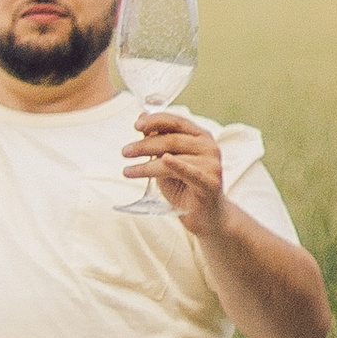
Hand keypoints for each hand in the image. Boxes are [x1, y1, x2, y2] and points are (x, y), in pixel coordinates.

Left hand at [125, 110, 225, 234]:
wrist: (206, 217)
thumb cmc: (185, 186)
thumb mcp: (168, 161)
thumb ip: (159, 142)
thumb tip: (142, 121)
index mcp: (200, 136)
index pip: (176, 121)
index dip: (155, 120)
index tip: (136, 125)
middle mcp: (209, 146)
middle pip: (171, 139)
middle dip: (144, 145)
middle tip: (125, 152)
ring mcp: (211, 164)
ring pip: (172, 158)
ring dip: (146, 164)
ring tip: (128, 170)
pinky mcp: (210, 183)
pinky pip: (191, 172)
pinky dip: (177, 165)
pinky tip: (164, 160)